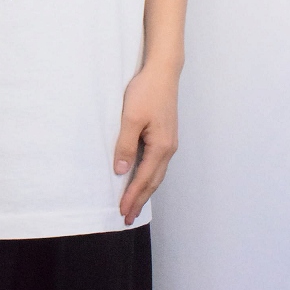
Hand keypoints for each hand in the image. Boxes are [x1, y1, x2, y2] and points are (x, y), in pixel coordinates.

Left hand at [114, 63, 179, 224]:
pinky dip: (148, 175)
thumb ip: (126, 145)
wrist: (162, 72)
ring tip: (133, 203)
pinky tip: (140, 177)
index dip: (133, 196)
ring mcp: (168, 142)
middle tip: (127, 217)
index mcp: (161, 147)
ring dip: (144, 189)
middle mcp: (168, 148)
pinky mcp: (165, 134)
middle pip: (153, 181)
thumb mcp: (131, 118)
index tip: (122, 212)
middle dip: (140, 200)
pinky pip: (156, 162)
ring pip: (156, 173)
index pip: (144, 179)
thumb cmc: (146, 92)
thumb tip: (121, 171)